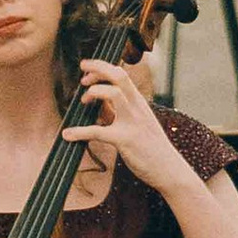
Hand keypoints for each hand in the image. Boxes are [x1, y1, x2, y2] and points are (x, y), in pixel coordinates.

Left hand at [66, 60, 195, 197]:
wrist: (169, 169)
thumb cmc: (152, 147)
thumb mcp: (140, 122)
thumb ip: (122, 111)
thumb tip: (101, 104)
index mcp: (139, 102)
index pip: (121, 74)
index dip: (102, 68)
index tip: (88, 73)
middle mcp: (137, 107)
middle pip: (118, 75)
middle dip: (97, 68)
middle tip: (82, 72)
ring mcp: (132, 122)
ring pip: (113, 94)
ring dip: (93, 92)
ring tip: (82, 101)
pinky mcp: (125, 140)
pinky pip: (98, 131)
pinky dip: (80, 132)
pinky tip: (68, 135)